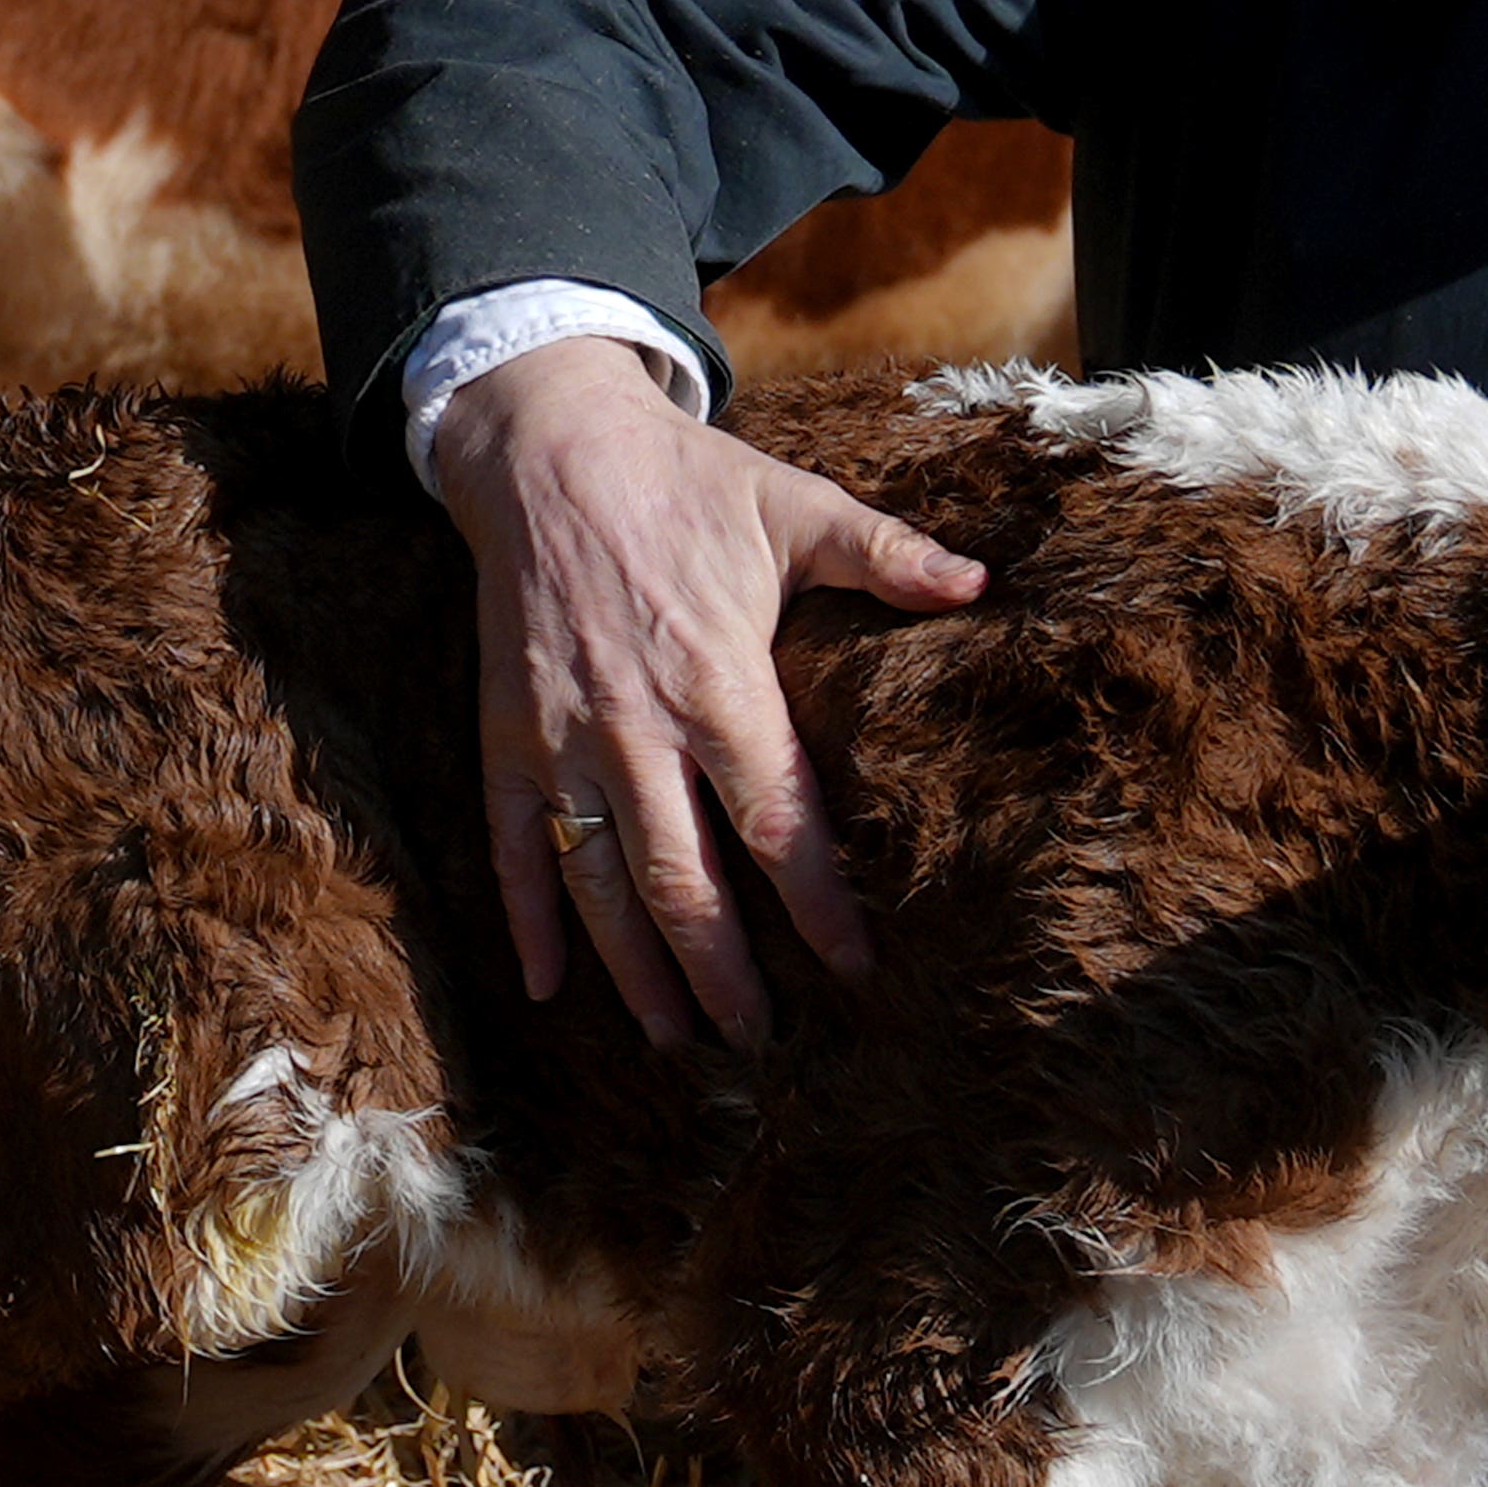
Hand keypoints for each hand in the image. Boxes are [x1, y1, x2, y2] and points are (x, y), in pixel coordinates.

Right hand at [432, 339, 985, 1047]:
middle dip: (723, 972)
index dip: (818, 904)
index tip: (853, 967)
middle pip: (685, 882)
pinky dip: (529, 924)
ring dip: (637, 971)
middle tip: (762, 1039)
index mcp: (718, 682)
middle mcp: (636, 728)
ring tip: (676, 1040)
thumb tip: (981, 580)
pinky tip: (551, 988)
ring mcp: (562, 742)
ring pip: (599, 885)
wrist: (546, 446)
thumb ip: (885, 554)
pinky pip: (514, 850)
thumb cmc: (684, 481)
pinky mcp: (505, 739)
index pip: (778, 822)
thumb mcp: (793, 505)